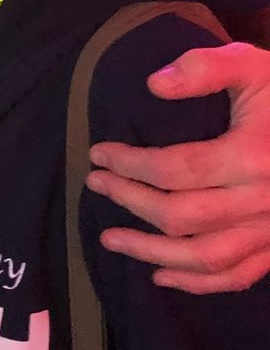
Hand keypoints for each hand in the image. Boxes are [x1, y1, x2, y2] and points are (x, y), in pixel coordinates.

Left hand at [87, 42, 269, 292]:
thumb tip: (154, 84)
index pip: (174, 168)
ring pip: (204, 256)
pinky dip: (197, 282)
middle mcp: (263, 201)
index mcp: (252, 157)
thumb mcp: (256, 67)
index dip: (129, 163)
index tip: (98, 153)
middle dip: (130, 201)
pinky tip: (162, 275)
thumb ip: (207, 67)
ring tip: (110, 238)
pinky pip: (238, 277)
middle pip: (181, 215)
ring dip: (151, 252)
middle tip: (96, 184)